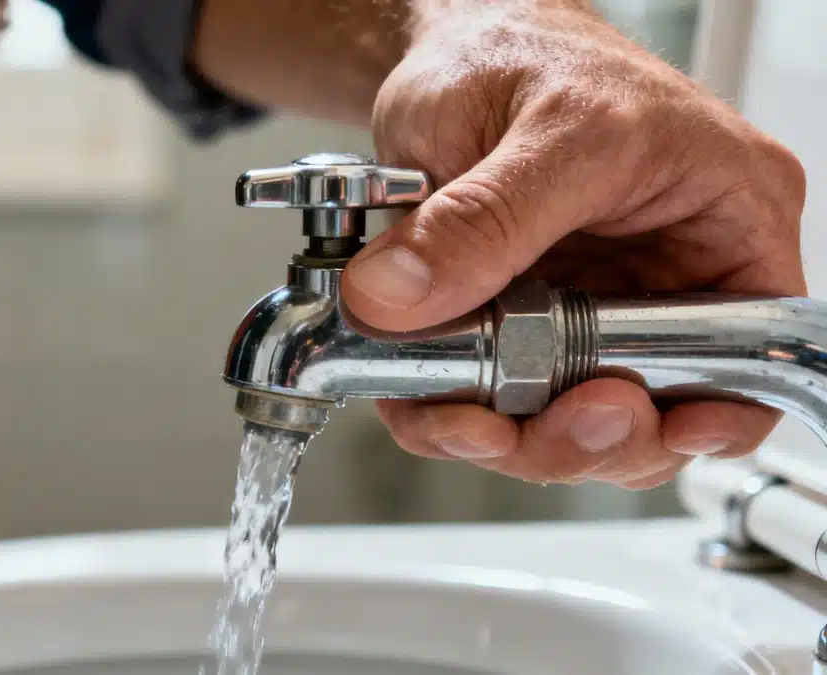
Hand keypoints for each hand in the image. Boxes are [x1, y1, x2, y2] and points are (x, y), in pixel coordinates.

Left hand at [339, 6, 807, 489]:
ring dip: (497, 432)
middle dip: (568, 436)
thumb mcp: (533, 123)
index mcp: (727, 220)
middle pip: (647, 410)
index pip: (751, 354)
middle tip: (505, 427)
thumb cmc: (526, 51)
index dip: (702, 418)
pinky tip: (419, 388)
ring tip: (444, 409)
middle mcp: (667, 277)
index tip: (635, 427)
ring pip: (561, 416)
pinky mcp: (515, 322)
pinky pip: (492, 394)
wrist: (454, 43)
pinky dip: (450, 406)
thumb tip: (401, 302)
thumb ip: (479, 220)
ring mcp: (587, 308)